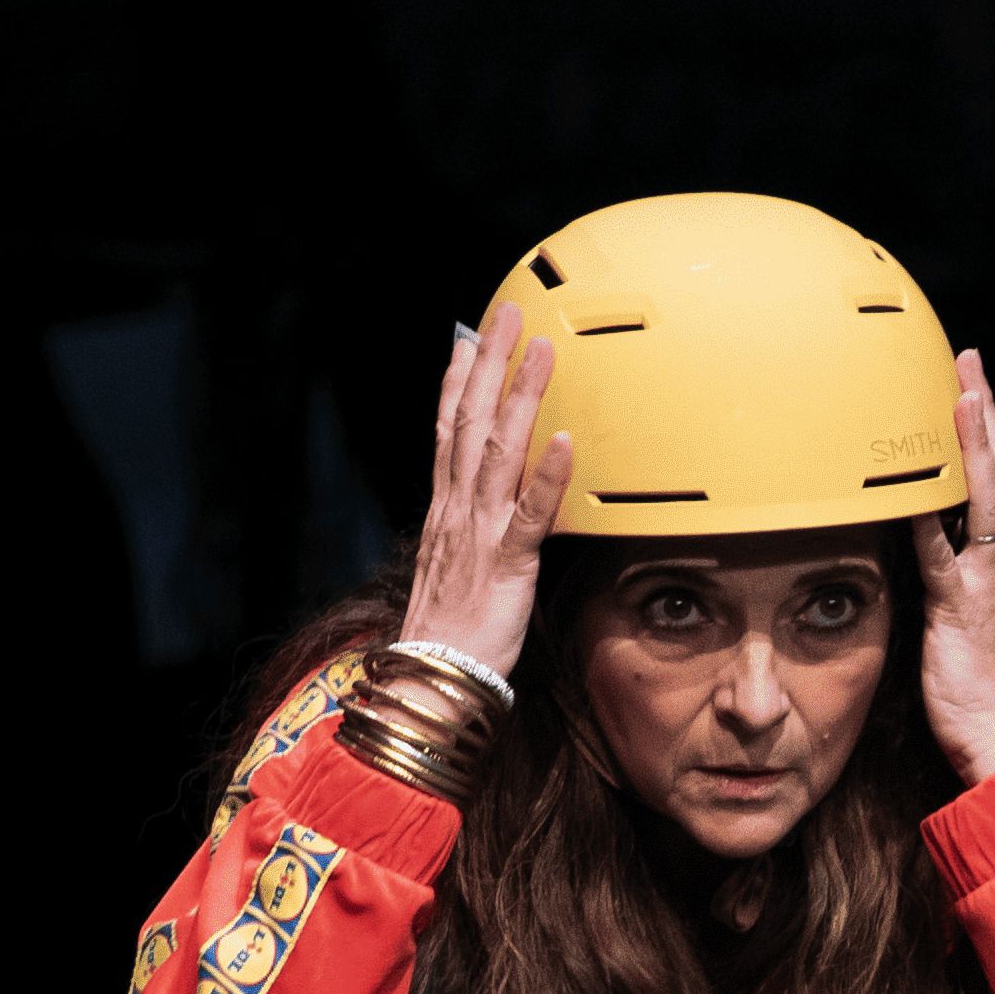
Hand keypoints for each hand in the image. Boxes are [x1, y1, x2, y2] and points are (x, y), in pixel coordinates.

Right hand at [401, 304, 574, 677]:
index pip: (449, 431)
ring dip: (521, 397)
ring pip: (499, 452)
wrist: (431, 680)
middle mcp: (457, 510)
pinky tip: (562, 439)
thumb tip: (481, 506)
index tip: (468, 336)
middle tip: (508, 312)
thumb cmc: (450, 633)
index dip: (459, 381)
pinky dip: (545, 476)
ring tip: (542, 351)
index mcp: (444, 511)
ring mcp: (480, 534)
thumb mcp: (455, 568)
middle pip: (471, 422)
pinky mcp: (508, 565)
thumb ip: (469, 530)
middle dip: (489, 363)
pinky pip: (529, 514)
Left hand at [914, 352, 994, 786]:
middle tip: (969, 360)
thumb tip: (909, 549)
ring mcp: (979, 583)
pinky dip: (931, 517)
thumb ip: (936, 581)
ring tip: (960, 395)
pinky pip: (943, 556)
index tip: (968, 382)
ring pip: (980, 501)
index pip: (987, 484)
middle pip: (991, 475)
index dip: (979, 432)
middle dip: (980, 415)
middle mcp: (991, 563)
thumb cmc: (968, 689)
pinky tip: (915, 483)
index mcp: (988, 564)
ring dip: (969, 446)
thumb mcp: (950, 623)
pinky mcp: (957, 611)